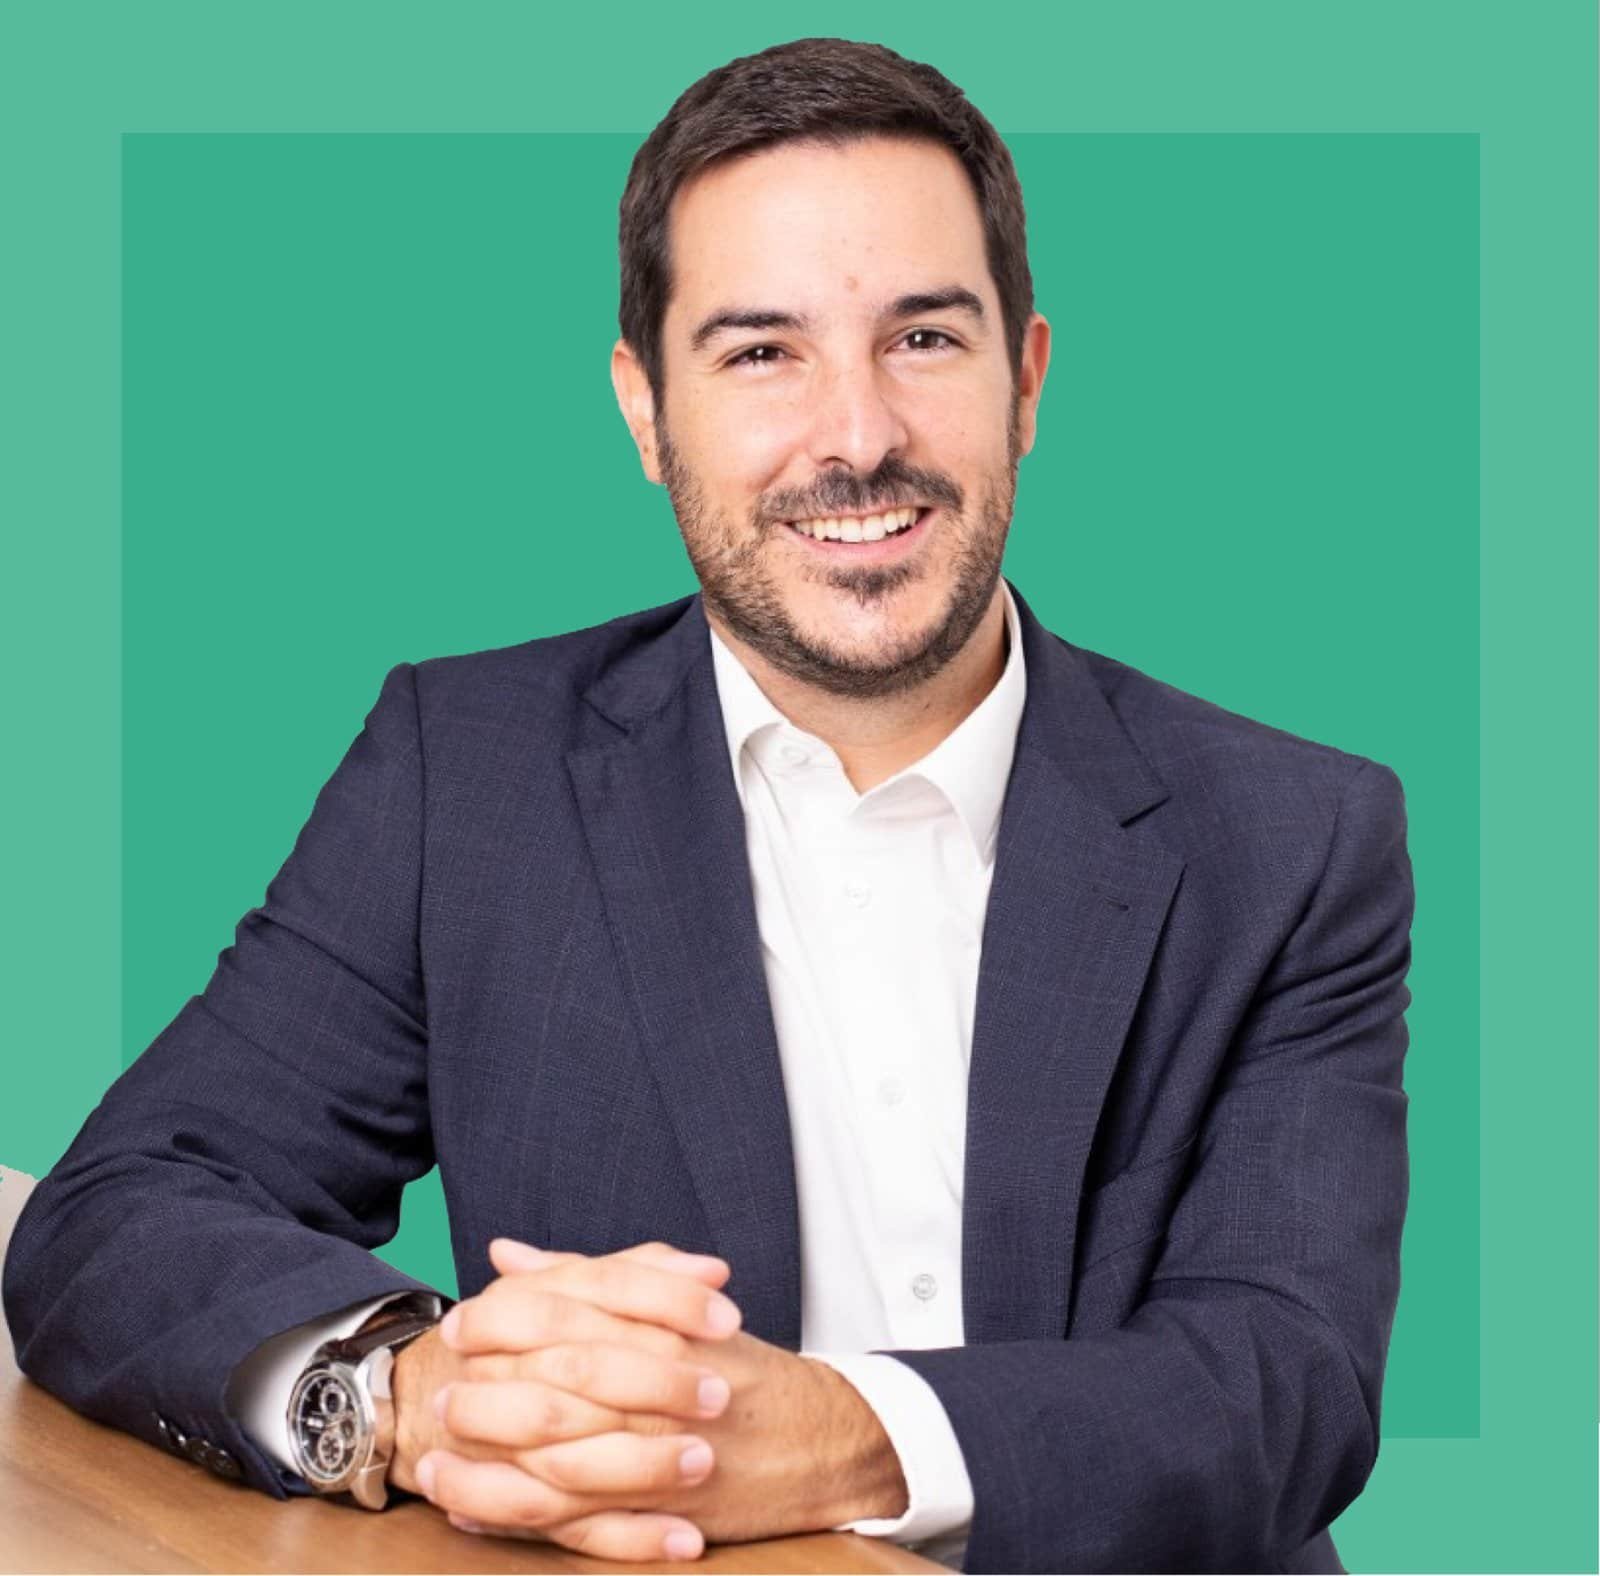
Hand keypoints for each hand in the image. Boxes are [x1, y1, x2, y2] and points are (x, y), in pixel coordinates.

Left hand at [418, 1240, 908, 1550]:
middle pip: (550, 1383)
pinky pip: (569, 1522)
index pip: (566, 1310)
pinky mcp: (656, 1512)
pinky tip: (470, 1510)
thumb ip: (587, 1275)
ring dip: (483, 1462)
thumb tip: (507, 1253)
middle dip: (483, 1389)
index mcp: (658, 1324)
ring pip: (550, 1460)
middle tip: (440, 1389)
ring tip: (435, 1461)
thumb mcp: (671, 1305)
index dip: (502, 1317)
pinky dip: (514, 1518)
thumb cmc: (735, 1365)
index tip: (460, 1322)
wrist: (817, 1437)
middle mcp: (656, 1383)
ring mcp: (656, 1452)